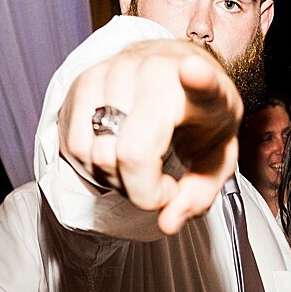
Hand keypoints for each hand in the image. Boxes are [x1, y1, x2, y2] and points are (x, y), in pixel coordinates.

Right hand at [58, 39, 241, 234]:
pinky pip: (75, 146)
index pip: (201, 82)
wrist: (175, 70)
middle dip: (144, 190)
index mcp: (201, 90)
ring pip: (96, 154)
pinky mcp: (81, 81)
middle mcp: (153, 72)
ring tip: (140, 166)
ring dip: (116, 178)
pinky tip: (116, 153)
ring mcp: (112, 72)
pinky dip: (93, 166)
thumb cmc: (197, 116)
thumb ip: (198, 195)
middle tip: (163, 184)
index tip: (193, 71)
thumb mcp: (215, 160)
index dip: (198, 79)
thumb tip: (168, 221)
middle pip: (132, 154)